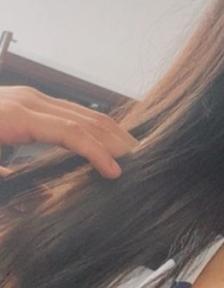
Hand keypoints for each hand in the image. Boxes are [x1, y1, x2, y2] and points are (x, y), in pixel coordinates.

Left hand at [0, 85, 138, 178]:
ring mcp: (31, 97)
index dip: (97, 151)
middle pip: (85, 118)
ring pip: (82, 111)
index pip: (70, 132)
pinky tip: (102, 137)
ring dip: (108, 130)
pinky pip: (69, 110)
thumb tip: (47, 198)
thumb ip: (9, 179)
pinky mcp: (29, 99)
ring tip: (128, 149)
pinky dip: (92, 124)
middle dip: (114, 139)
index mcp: (16, 116)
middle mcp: (29, 101)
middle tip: (138, 159)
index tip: (115, 171)